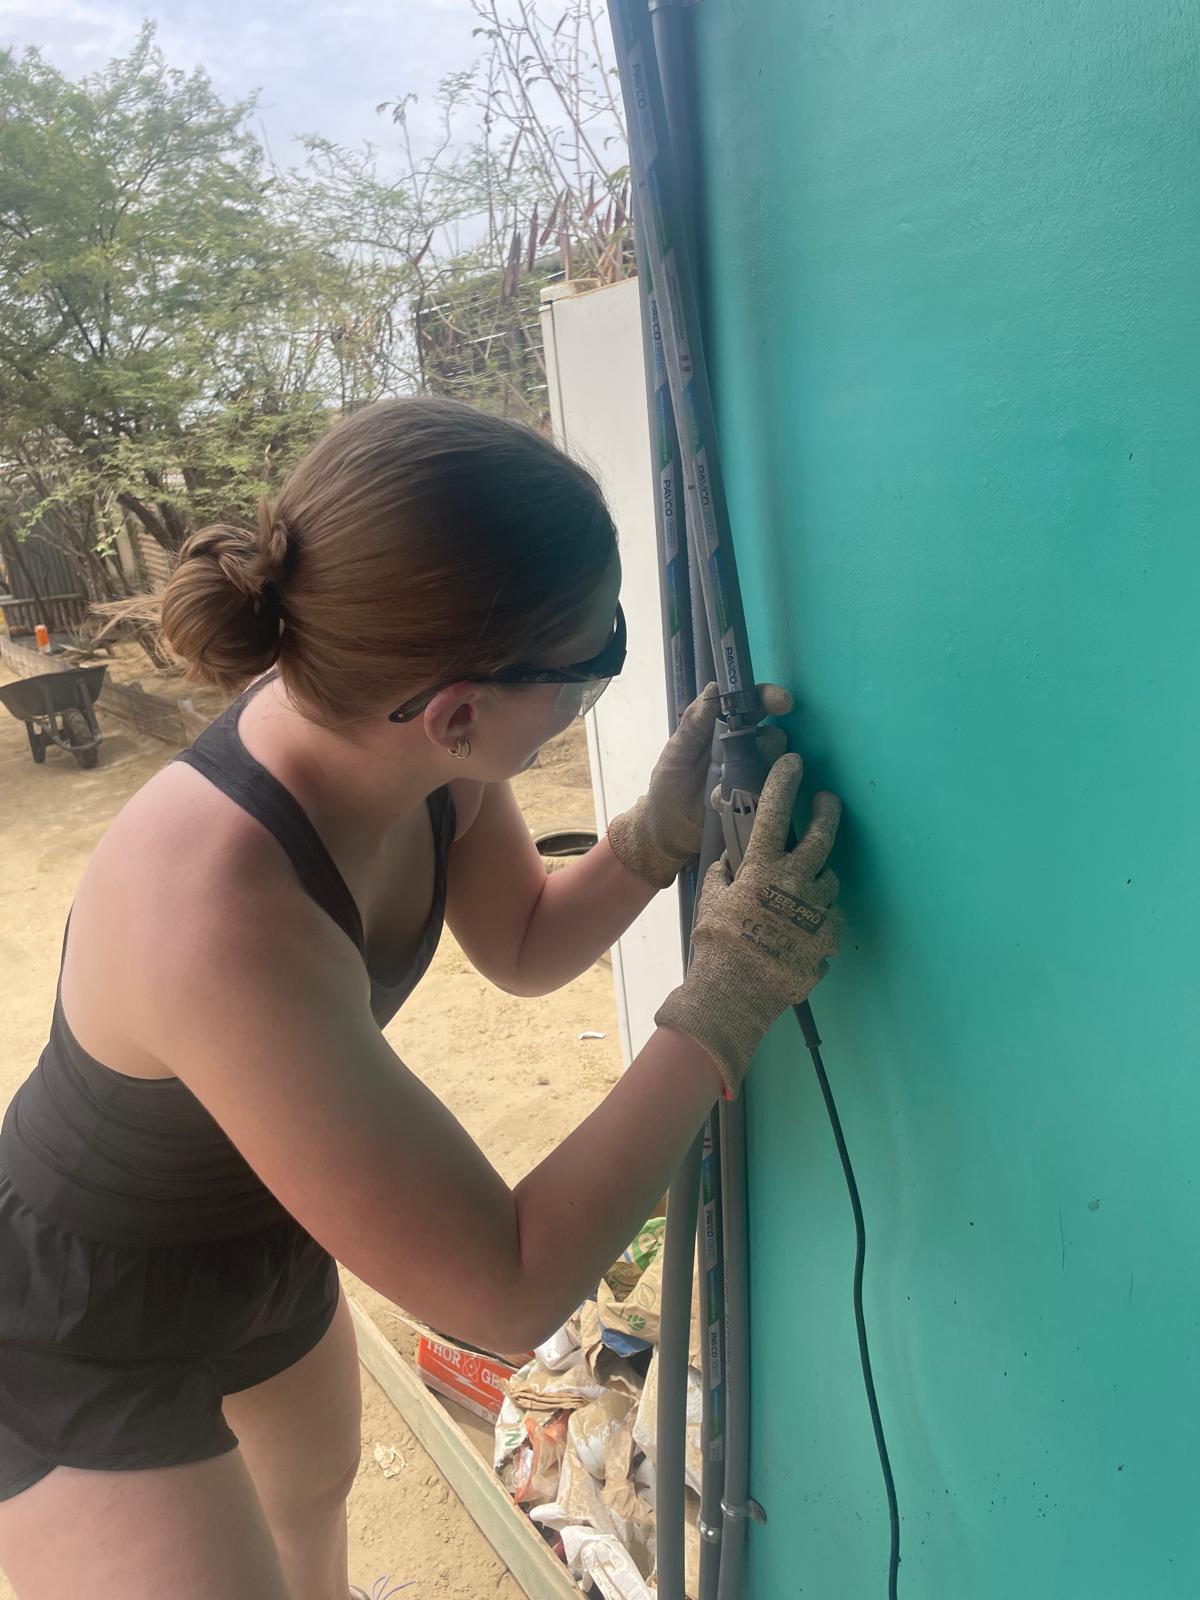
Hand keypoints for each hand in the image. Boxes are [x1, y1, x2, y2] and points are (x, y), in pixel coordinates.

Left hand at [606, 682, 792, 888]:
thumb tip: (714, 688)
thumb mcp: (675, 754)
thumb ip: (694, 724)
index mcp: (720, 729)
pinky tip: (726, 803)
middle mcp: (741, 749)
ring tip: (730, 785)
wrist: (667, 832)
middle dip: (771, 739)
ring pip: (775, 763)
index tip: (782, 703)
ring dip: (759, 771)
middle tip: (760, 750)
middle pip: (770, 734)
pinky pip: (769, 793)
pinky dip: (754, 796)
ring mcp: (750, 775)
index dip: (767, 698)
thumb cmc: (667, 787)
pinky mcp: (754, 800)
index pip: (749, 704)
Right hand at [655, 754, 842, 1096]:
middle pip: (822, 835)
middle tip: (828, 800)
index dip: (784, 782)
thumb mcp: (711, 901)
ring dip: (818, 878)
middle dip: (827, 810)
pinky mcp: (829, 936)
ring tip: (802, 890)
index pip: (774, 811)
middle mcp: (795, 881)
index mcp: (761, 868)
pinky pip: (831, 917)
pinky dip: (820, 917)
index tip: (794, 762)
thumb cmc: (716, 946)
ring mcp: (817, 909)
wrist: (735, 995)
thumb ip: (725, 875)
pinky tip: (803, 929)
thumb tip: (733, 861)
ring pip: (829, 879)